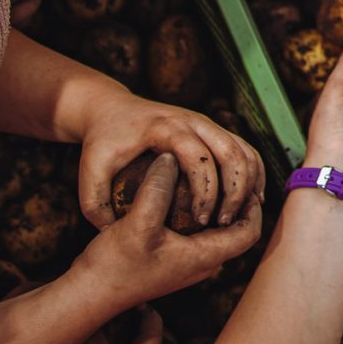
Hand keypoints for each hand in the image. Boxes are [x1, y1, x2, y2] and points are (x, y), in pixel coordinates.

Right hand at [73, 153, 265, 308]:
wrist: (87, 294)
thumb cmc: (114, 265)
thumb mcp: (138, 222)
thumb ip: (158, 188)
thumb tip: (173, 157)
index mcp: (204, 259)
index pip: (249, 232)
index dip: (250, 204)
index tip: (237, 176)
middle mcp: (201, 264)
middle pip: (234, 230)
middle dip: (233, 200)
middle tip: (221, 169)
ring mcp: (185, 264)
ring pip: (213, 230)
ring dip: (212, 204)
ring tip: (199, 176)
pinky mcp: (169, 260)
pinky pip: (194, 233)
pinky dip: (192, 211)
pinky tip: (173, 191)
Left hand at [77, 92, 262, 234]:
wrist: (110, 109)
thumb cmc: (101, 142)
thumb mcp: (88, 171)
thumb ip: (94, 204)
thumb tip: (116, 234)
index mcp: (164, 128)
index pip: (198, 156)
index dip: (205, 190)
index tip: (199, 221)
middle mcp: (192, 120)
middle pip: (231, 151)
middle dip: (234, 191)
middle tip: (223, 223)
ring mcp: (205, 123)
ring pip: (244, 149)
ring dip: (249, 183)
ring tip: (240, 215)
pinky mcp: (212, 130)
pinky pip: (244, 148)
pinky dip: (254, 173)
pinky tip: (251, 200)